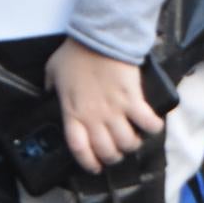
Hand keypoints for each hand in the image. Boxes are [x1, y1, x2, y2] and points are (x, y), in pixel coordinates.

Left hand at [49, 38, 164, 174]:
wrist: (98, 37)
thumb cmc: (75, 53)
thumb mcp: (53, 72)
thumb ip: (51, 87)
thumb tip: (50, 92)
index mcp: (73, 113)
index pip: (80, 149)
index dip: (89, 163)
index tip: (96, 165)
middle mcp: (94, 118)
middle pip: (107, 151)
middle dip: (114, 157)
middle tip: (118, 151)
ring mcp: (115, 110)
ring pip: (128, 142)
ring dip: (133, 144)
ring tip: (134, 139)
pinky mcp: (133, 99)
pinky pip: (147, 123)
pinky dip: (153, 128)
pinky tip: (153, 126)